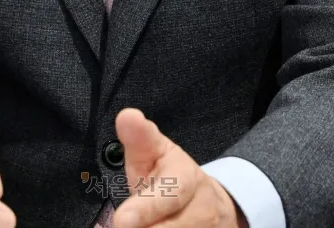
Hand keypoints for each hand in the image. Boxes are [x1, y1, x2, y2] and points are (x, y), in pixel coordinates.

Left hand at [113, 109, 246, 227]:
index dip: (145, 210)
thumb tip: (127, 115)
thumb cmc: (171, 176)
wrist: (210, 206)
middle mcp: (203, 210)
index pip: (167, 196)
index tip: (122, 221)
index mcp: (187, 179)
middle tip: (122, 226)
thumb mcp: (157, 153)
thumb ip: (140, 139)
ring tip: (133, 225)